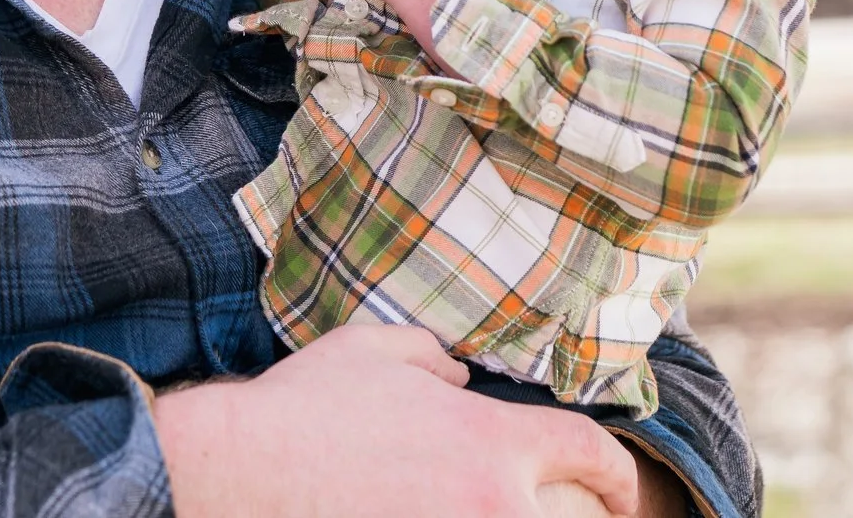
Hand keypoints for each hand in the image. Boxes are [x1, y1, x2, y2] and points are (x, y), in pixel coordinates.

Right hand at [153, 323, 641, 517]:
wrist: (230, 471)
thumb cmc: (300, 407)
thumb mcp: (377, 351)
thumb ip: (438, 360)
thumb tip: (460, 379)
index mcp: (492, 442)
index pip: (591, 456)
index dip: (619, 478)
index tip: (623, 496)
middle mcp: (492, 506)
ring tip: (490, 516)